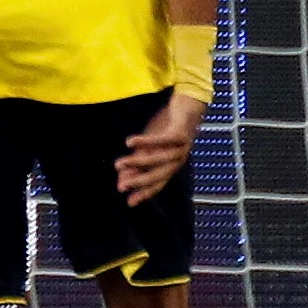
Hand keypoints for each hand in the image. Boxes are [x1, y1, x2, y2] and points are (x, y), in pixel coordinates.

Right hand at [116, 91, 207, 206]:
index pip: (158, 184)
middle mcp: (178, 160)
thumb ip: (138, 162)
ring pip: (158, 159)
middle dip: (139, 182)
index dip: (144, 194)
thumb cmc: (167, 127)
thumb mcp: (150, 147)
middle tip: (121, 186)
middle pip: (158, 175)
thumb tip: (122, 178)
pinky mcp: (180, 133)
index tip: (129, 202)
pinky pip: (161, 140)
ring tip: (119, 164)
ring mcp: (181, 147)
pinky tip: (129, 142)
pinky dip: (145, 141)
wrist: (188, 104)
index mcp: (171, 165)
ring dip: (137, 162)